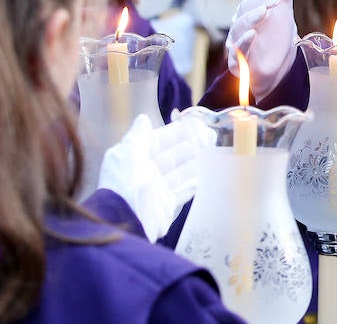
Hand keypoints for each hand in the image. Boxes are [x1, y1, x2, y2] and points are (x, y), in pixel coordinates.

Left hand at [98, 114, 206, 241]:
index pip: (157, 141)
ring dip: (193, 163)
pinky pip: (182, 193)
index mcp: (135, 158)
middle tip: (208, 136)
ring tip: (210, 153)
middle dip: (188, 146)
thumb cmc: (126, 182)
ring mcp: (157, 189)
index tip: (192, 124)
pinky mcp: (166, 205)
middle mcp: (145, 173)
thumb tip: (143, 119)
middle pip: (170, 157)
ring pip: (179, 173)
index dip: (174, 133)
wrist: (126, 218)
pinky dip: (192, 186)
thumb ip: (138, 135)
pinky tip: (204, 177)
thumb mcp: (128, 152)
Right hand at [224, 0, 298, 100]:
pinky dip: (244, 43)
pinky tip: (253, 34)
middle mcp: (241, 24)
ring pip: (240, 28)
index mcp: (250, 9)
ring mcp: (238, 43)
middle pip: (245, 9)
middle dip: (261, 2)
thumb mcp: (283, 6)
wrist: (280, 66)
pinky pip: (237, 52)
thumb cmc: (277, 34)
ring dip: (252, 18)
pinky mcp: (239, 63)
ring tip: (265, 12)